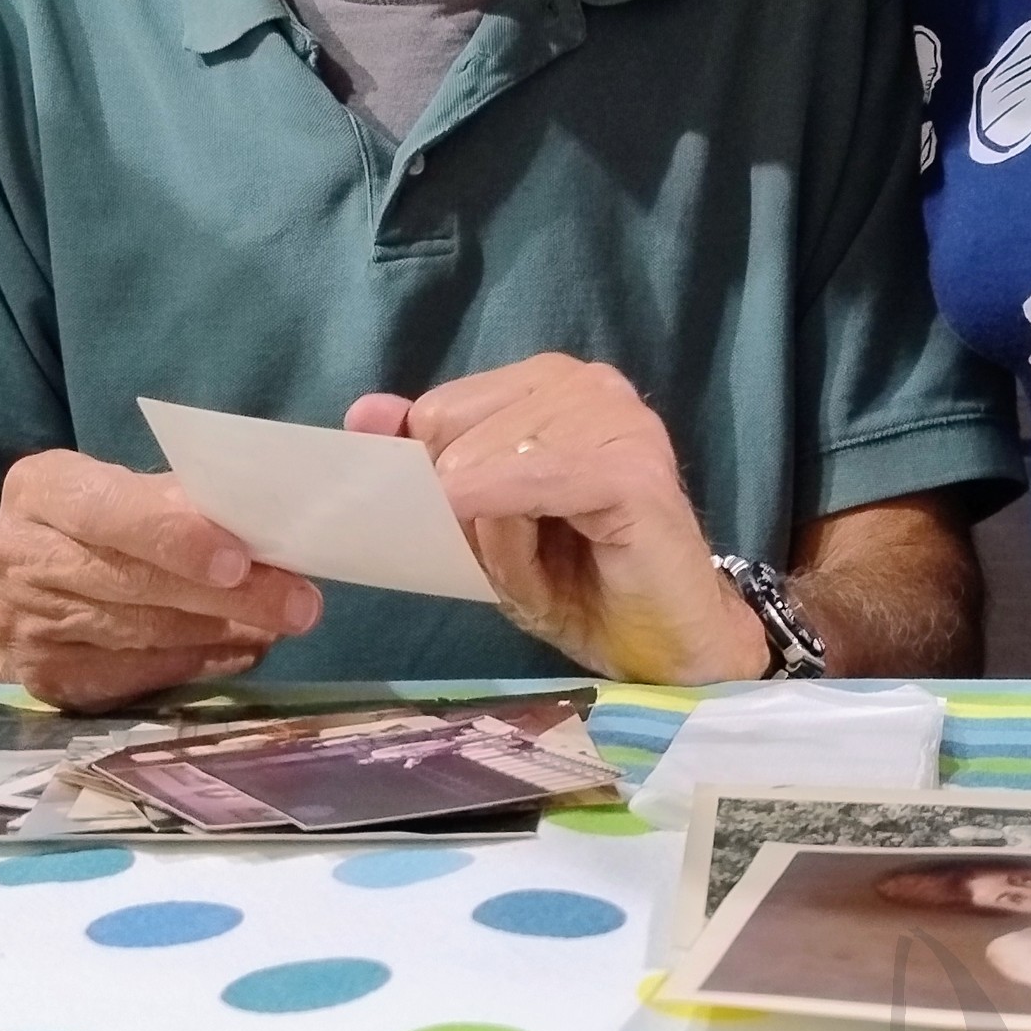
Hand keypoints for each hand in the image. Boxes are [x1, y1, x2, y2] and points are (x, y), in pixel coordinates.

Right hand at [0, 451, 321, 708]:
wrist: (22, 582)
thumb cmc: (95, 524)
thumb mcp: (125, 492)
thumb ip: (181, 502)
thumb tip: (266, 525)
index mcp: (40, 489)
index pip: (107, 511)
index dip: (175, 537)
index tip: (239, 560)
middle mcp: (14, 555)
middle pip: (130, 581)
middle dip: (224, 596)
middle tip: (297, 605)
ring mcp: (20, 622)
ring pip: (137, 633)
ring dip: (218, 632)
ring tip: (276, 625)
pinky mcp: (40, 676)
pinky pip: (131, 676)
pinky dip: (193, 664)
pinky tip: (237, 651)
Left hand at [345, 359, 768, 683]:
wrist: (666, 648)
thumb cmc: (576, 585)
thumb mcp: (479, 526)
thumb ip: (425, 464)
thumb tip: (364, 412)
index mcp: (547, 385)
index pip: (438, 408)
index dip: (430, 476)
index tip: (458, 527)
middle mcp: (585, 382)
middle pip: (453, 429)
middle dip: (461, 506)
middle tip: (515, 556)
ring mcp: (617, 417)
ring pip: (485, 458)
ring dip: (494, 532)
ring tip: (546, 561)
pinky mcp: (634, 468)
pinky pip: (531, 481)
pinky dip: (506, 521)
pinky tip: (523, 556)